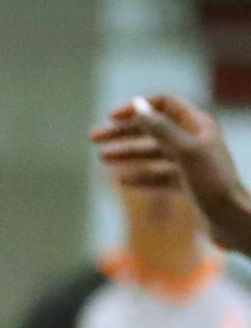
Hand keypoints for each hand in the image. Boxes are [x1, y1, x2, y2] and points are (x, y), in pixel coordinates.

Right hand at [93, 94, 250, 250]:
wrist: (234, 222)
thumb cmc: (212, 183)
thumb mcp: (184, 152)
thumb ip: (160, 128)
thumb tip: (137, 105)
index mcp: (198, 126)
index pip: (164, 105)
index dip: (137, 108)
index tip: (112, 117)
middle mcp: (195, 140)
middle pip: (153, 129)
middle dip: (123, 132)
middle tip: (94, 138)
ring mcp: (192, 163)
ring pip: (153, 152)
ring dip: (127, 153)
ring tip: (103, 158)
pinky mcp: (189, 184)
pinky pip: (159, 174)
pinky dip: (141, 175)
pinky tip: (123, 180)